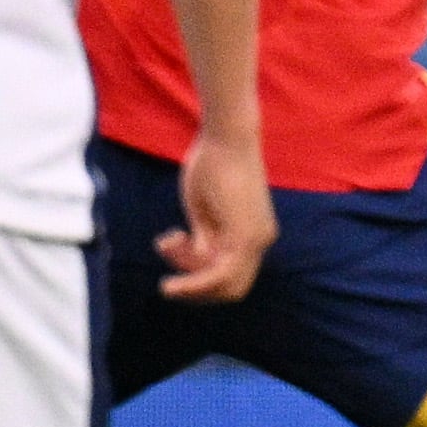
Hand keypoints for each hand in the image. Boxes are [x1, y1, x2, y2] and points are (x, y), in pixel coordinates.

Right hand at [159, 127, 275, 303]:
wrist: (226, 137)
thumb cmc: (213, 164)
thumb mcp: (205, 209)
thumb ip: (205, 238)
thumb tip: (198, 261)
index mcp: (254, 234)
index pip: (230, 275)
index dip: (198, 275)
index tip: (171, 243)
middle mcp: (261, 240)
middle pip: (231, 289)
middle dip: (195, 285)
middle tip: (167, 251)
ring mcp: (256, 239)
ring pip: (225, 287)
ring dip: (189, 281)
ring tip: (165, 242)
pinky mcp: (245, 235)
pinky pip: (221, 275)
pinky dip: (194, 280)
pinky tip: (169, 266)